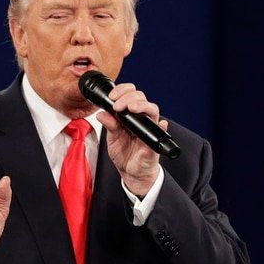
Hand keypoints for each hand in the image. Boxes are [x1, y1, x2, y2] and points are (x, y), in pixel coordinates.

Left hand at [97, 83, 167, 197]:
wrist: (131, 172)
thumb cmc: (124, 154)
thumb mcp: (112, 139)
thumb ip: (109, 125)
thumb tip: (101, 113)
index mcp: (130, 115)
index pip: (130, 95)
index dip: (122, 91)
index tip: (111, 97)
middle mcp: (142, 119)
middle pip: (141, 98)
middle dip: (128, 97)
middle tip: (117, 105)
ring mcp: (150, 128)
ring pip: (152, 109)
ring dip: (142, 106)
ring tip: (130, 108)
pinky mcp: (154, 141)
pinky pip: (161, 131)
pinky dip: (162, 126)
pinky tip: (161, 124)